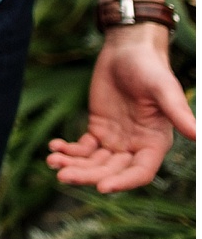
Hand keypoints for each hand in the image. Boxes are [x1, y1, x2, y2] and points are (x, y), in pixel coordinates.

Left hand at [46, 24, 196, 191]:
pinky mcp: (98, 129)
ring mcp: (116, 140)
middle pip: (112, 170)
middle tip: (62, 175)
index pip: (140, 172)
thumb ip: (178, 112)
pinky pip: (83, 147)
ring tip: (52, 161)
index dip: (123, 182)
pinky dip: (69, 150)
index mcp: (155, 143)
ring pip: (95, 162)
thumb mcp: (164, 88)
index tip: (102, 188)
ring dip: (74, 165)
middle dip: (88, 175)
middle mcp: (136, 146)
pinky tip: (54, 147)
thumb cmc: (150, 68)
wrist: (127, 51)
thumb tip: (198, 135)